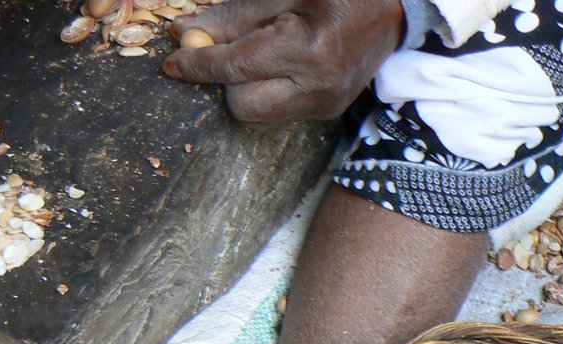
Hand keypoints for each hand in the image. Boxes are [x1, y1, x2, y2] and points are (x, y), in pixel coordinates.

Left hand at [163, 0, 404, 124]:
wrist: (389, 10)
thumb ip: (235, 16)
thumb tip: (189, 34)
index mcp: (305, 47)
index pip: (235, 66)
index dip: (198, 64)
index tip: (173, 63)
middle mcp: (316, 86)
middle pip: (242, 106)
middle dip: (224, 82)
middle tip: (220, 54)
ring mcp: (324, 105)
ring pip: (258, 115)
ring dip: (244, 89)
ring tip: (255, 58)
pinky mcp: (327, 112)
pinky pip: (278, 112)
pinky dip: (266, 91)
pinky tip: (277, 67)